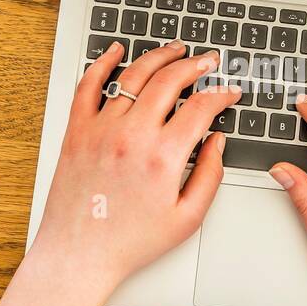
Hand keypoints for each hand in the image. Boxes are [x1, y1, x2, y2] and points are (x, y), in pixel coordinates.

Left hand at [28, 40, 240, 296]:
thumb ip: (210, 176)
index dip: (221, 95)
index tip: (229, 93)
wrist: (78, 254)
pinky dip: (103, 63)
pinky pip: (88, 85)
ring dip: (159, 57)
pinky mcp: (77, 131)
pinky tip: (116, 51)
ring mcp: (101, 129)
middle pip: (170, 81)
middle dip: (196, 65)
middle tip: (208, 61)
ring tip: (175, 50)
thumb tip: (217, 142)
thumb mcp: (186, 219)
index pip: (201, 107)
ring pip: (134, 75)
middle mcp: (131, 136)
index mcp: (163, 157)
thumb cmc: (128, 243)